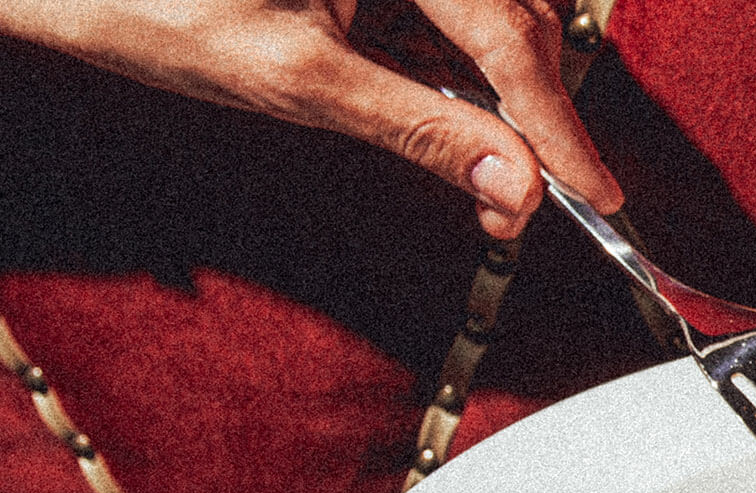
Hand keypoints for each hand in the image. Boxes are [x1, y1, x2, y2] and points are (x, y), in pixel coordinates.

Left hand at [0, 0, 622, 237]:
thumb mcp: (296, 81)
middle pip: (515, 17)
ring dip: (504, 97)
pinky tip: (459, 127)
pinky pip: (449, 16)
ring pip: (494, 15)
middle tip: (536, 199)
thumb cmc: (152, 3)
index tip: (592, 194)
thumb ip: (417, 130)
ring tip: (496, 177)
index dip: (554, 125)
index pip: (506, 34)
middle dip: (534, 113)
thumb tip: (513, 183)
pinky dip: (461, 76)